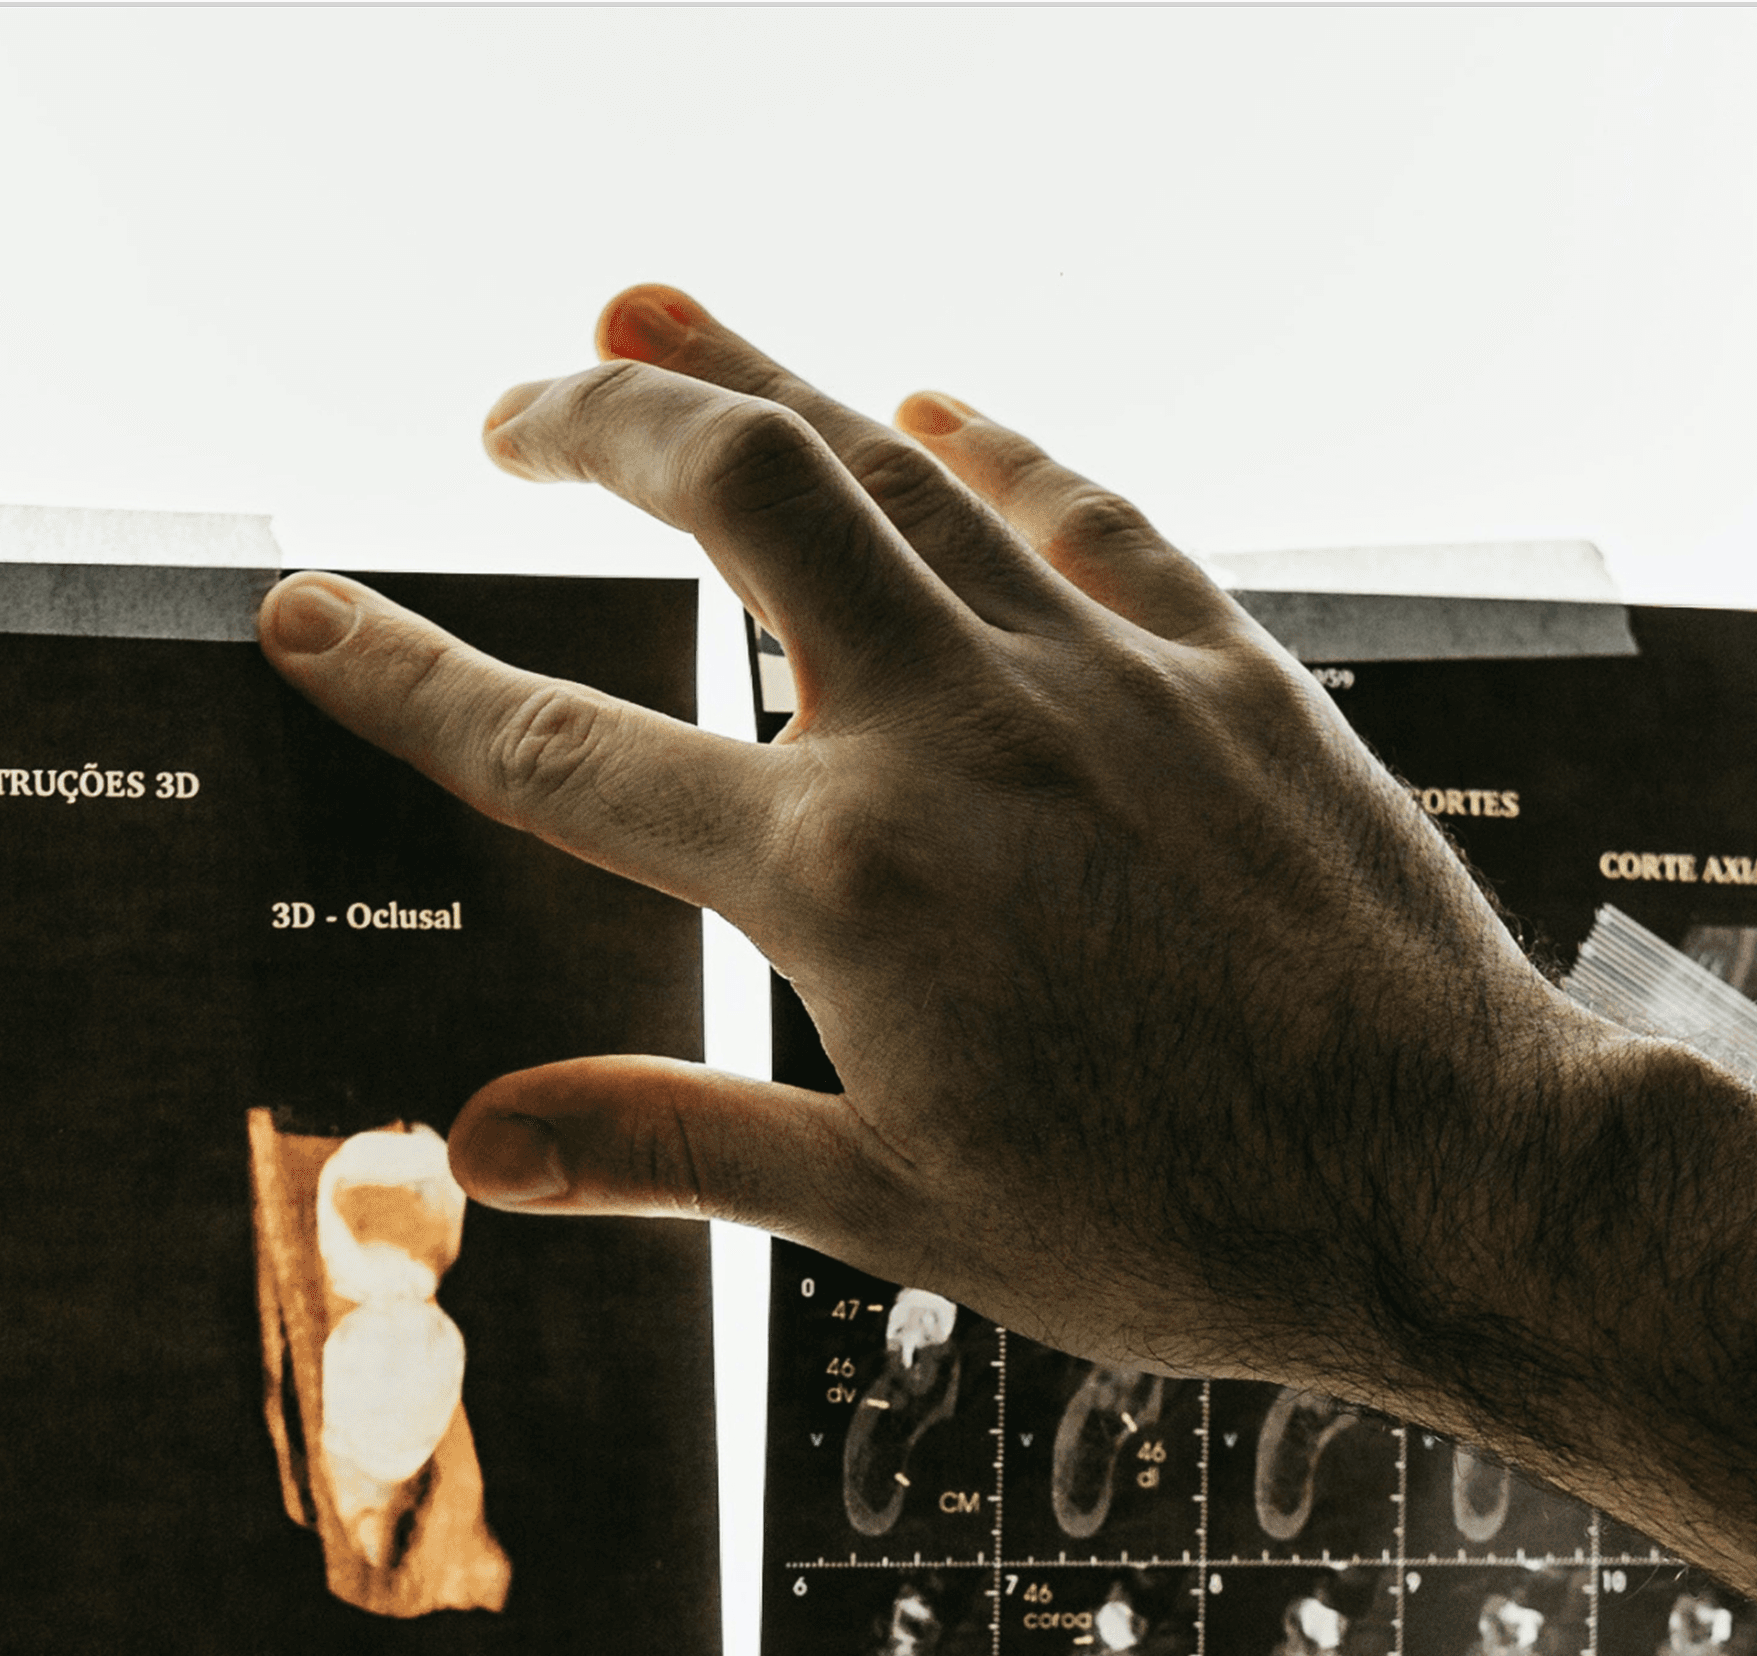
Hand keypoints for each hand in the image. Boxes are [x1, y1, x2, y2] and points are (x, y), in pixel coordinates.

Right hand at [256, 286, 1756, 1585]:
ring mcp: (1097, 678)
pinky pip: (1082, 510)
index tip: (302, 614)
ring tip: (649, 319)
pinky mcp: (1223, 668)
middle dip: (595, 421)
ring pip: (895, 459)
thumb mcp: (895, 1215)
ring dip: (760, 376)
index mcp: (844, 887)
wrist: (1454, 1186)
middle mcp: (954, 736)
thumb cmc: (1176, 1235)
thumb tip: (472, 1145)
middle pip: (736, 492)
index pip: (565, 754)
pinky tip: (935, 408)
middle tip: (507, 409)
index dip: (411, 680)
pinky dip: (989, 448)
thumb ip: (673, 1148)